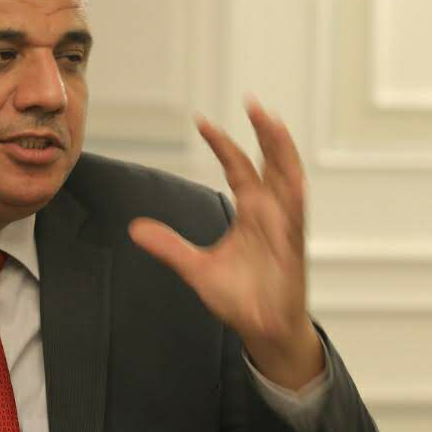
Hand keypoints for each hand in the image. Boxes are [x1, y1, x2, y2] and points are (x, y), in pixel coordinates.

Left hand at [129, 101, 322, 389]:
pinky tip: (291, 173)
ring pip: (288, 179)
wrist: (262, 329)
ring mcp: (285, 226)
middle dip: (264, 134)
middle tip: (253, 103)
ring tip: (273, 122)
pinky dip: (294, 192)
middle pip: (270, 163)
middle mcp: (270, 212)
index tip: (202, 121)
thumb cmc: (239, 297)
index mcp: (250, 211)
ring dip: (282, 151)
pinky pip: (296, 214)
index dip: (223, 144)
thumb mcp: (195, 268)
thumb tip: (135, 229)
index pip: (237, 167)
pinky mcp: (293, 245)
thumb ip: (169, 246)